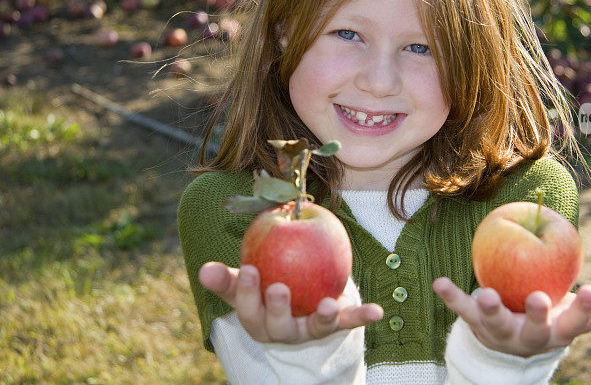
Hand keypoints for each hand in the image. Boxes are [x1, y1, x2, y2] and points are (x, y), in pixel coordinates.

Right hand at [199, 261, 383, 343]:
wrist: (299, 298)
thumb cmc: (266, 284)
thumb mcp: (245, 281)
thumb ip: (227, 276)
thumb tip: (203, 270)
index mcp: (257, 320)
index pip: (246, 308)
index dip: (245, 291)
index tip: (247, 268)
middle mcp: (282, 330)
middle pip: (276, 325)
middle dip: (277, 308)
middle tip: (278, 287)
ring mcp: (309, 330)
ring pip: (314, 328)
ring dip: (323, 318)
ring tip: (328, 305)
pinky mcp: (334, 325)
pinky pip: (349, 321)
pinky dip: (362, 316)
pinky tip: (378, 311)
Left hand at [432, 277, 590, 356]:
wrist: (511, 345)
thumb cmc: (551, 321)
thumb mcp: (578, 317)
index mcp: (556, 332)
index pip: (576, 322)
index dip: (585, 308)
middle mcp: (528, 336)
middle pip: (534, 329)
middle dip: (538, 315)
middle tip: (540, 298)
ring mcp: (500, 331)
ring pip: (495, 323)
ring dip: (490, 309)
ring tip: (486, 295)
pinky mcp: (476, 323)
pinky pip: (462, 310)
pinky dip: (451, 297)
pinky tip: (439, 282)